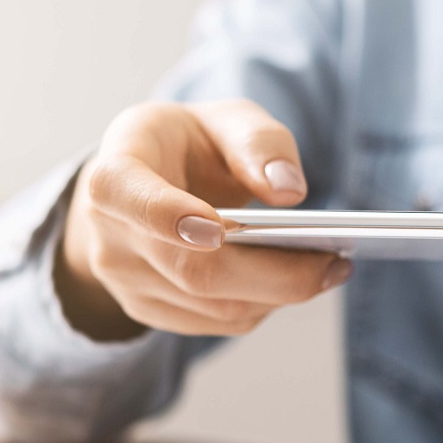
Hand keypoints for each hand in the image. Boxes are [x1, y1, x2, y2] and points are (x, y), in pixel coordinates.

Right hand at [56, 100, 349, 340]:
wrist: (146, 184)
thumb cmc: (188, 145)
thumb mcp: (223, 120)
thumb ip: (257, 141)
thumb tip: (289, 191)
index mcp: (115, 171)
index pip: (123, 195)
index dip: (167, 215)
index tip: (219, 228)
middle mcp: (109, 234)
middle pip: (191, 270)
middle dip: (271, 273)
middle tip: (333, 263)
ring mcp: (125, 281)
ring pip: (211, 306)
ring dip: (277, 293)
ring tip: (328, 268)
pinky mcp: (149, 310)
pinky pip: (216, 322)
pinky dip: (262, 304)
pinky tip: (293, 281)